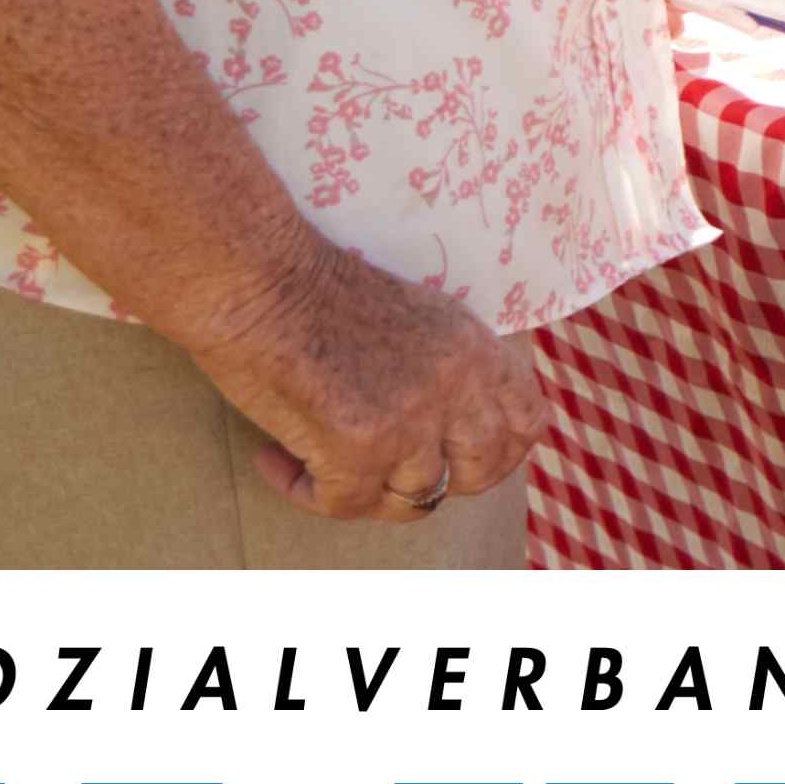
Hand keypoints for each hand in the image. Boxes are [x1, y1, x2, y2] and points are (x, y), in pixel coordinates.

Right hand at [174, 243, 542, 523]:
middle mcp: (455, 389)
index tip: (464, 457)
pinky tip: (276, 461)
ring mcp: (410, 424)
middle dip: (442, 483)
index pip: (526, 422)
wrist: (258, 279)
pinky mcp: (356, 450)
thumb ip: (451, 365)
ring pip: (413, 500)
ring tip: (322, 465)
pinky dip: (304, 491)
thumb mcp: (420, 314)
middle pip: (481, 473)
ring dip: (367, 491)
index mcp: (476, 350)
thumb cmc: (319, 290)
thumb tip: (457, 420)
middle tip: (391, 474)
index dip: (500, 451)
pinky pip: (342, 504)